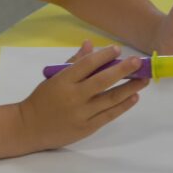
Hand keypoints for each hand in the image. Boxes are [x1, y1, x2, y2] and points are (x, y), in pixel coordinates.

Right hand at [17, 45, 148, 150]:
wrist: (29, 127)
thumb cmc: (42, 99)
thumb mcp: (53, 77)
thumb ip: (73, 62)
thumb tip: (90, 45)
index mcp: (62, 80)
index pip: (87, 64)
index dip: (104, 56)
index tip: (117, 49)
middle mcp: (73, 96)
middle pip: (102, 81)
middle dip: (122, 70)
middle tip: (137, 62)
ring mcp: (81, 113)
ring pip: (110, 99)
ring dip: (129, 88)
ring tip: (143, 80)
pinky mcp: (87, 127)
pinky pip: (109, 115)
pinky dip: (123, 106)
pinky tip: (133, 97)